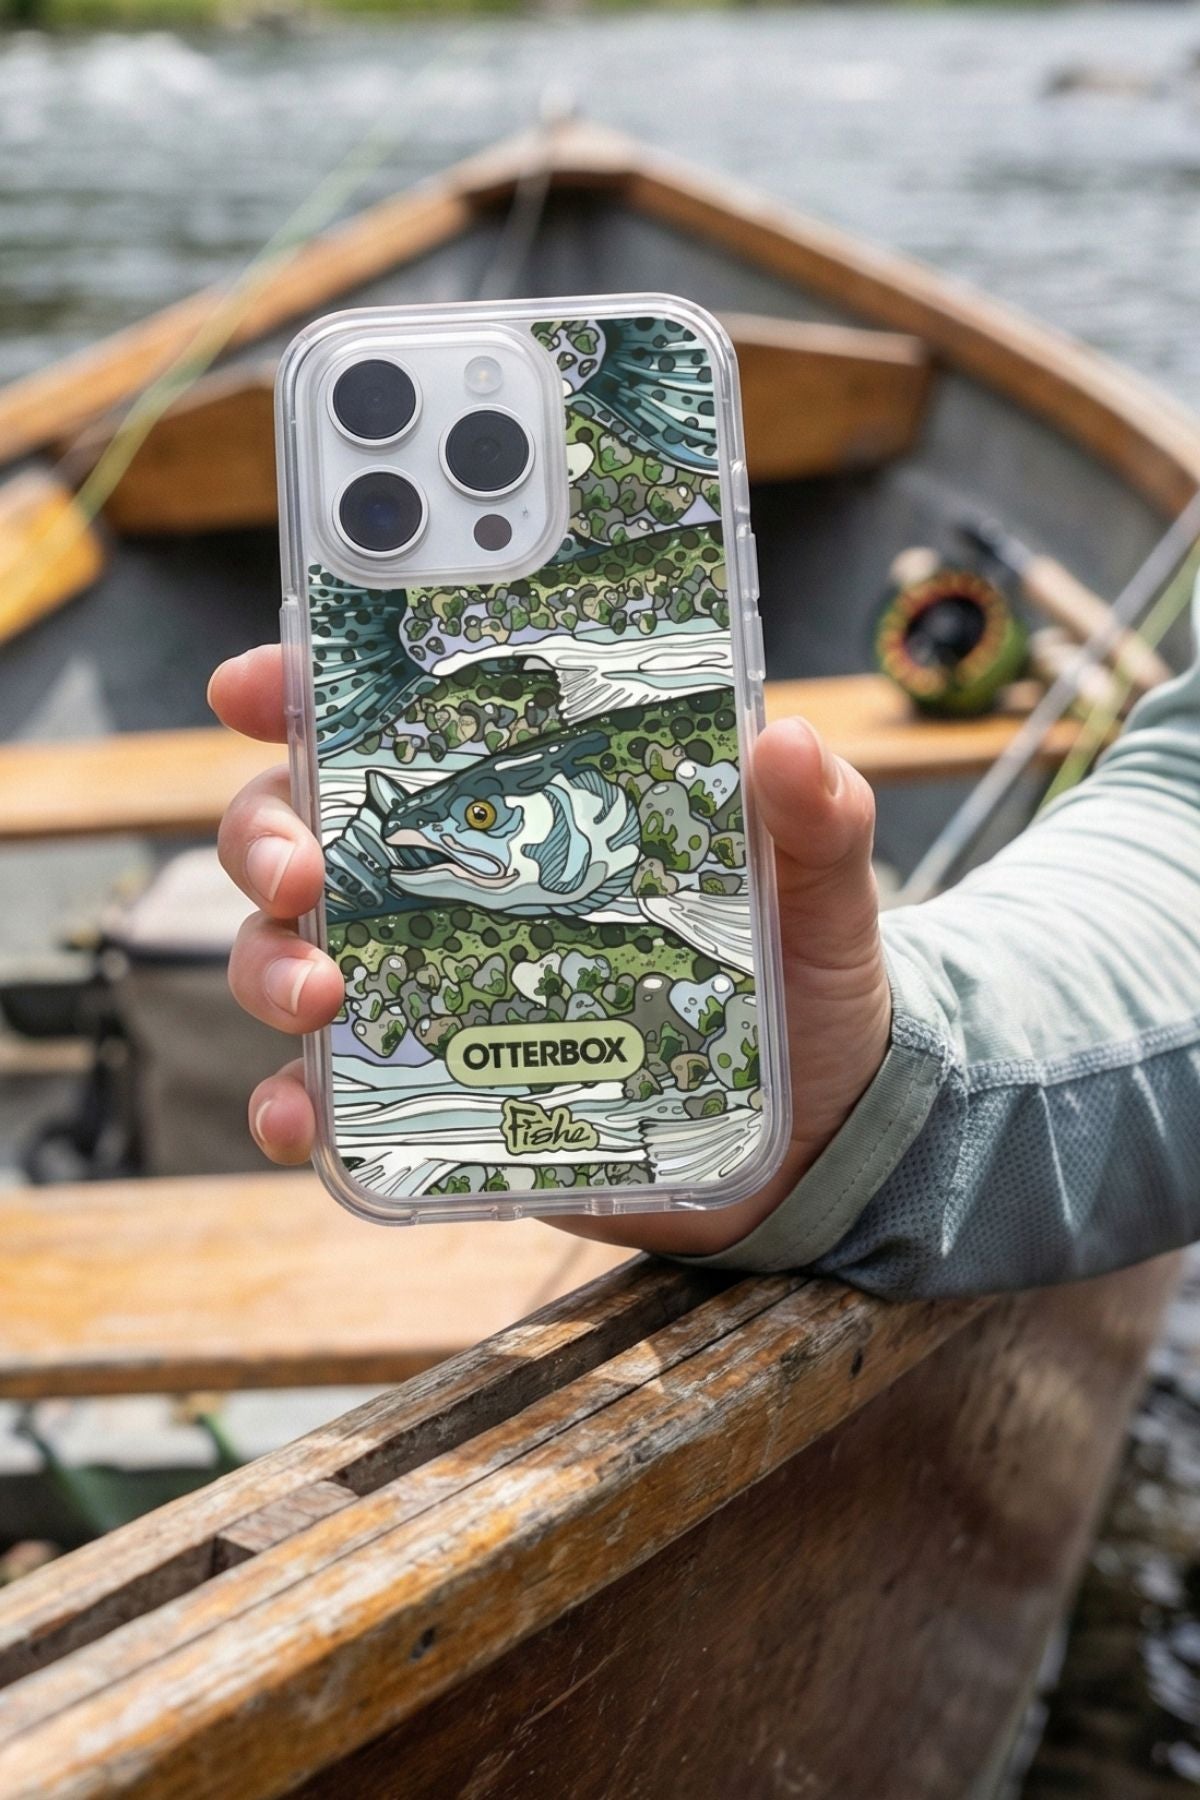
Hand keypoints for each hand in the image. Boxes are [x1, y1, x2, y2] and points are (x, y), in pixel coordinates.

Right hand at [209, 647, 890, 1257]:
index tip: (253, 686)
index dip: (302, 689)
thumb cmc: (800, 987)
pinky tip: (302, 1116)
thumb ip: (818, 821)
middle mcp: (454, 883)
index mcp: (527, 803)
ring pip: (291, 950)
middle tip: (301, 866)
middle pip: (305, 828)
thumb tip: (789, 744)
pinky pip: (332, 1094)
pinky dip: (293, 1103)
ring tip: (318, 994)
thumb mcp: (822, 895)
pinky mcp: (435, 1092)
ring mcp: (432, 986)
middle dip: (266, 832)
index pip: (392, 722)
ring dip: (270, 962)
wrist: (812, 1140)